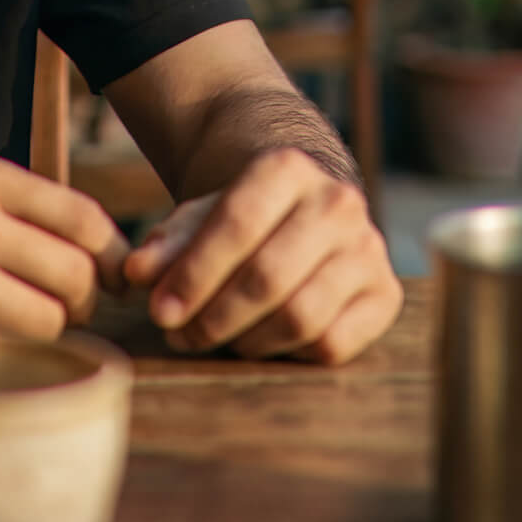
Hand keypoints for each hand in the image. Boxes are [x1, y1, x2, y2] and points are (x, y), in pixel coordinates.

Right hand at [0, 151, 130, 351]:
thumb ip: (10, 204)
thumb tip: (101, 249)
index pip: (83, 217)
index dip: (110, 257)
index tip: (107, 279)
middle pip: (75, 277)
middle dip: (79, 303)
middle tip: (56, 312)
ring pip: (46, 324)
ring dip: (39, 338)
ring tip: (10, 332)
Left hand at [122, 148, 401, 364]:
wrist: (301, 208)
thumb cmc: (241, 216)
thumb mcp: (199, 216)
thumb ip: (167, 243)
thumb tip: (136, 274)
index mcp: (287, 167)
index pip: (237, 225)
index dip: (194, 274)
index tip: (158, 311)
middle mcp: (337, 202)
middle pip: (268, 276)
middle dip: (214, 315)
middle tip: (178, 335)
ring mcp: (368, 249)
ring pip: (302, 316)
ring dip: (246, 340)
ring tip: (211, 338)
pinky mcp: (386, 294)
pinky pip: (333, 343)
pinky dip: (288, 353)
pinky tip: (258, 341)